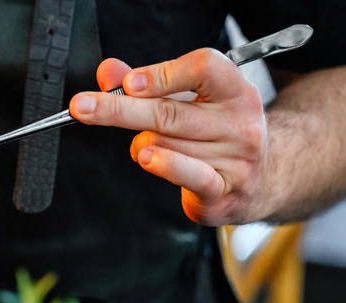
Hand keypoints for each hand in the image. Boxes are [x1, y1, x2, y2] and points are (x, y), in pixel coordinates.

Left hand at [69, 49, 267, 224]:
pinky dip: (163, 165)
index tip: (130, 83)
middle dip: (119, 109)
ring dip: (141, 144)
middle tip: (83, 107)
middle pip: (170, 111)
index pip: (203, 69)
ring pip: (166, 144)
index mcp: (234, 90)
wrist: (262, 180)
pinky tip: (147, 158)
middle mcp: (240, 122)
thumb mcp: (188, 100)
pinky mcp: (224, 191)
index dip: (162, 74)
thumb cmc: (217, 134)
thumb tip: (108, 72)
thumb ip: (146, 84)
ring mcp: (236, 158)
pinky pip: (189, 174)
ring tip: (146, 147)